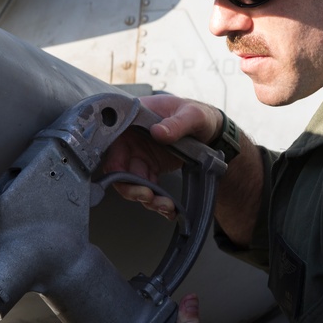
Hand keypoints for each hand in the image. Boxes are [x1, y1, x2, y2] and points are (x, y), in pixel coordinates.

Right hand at [103, 95, 222, 219]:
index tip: (127, 178)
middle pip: (118, 168)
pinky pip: (147, 187)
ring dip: (146, 197)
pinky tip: (169, 209)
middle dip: (131, 187)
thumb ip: (177, 123)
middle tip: (148, 196)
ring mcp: (140, 155)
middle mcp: (131, 139)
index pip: (113, 143)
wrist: (209, 129)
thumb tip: (158, 132)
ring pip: (132, 182)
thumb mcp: (192, 114)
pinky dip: (156, 200)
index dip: (115, 163)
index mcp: (133, 120)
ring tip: (166, 206)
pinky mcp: (150, 168)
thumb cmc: (197, 114)